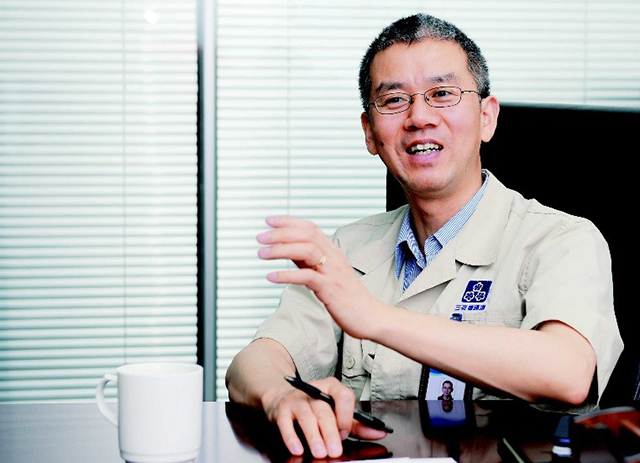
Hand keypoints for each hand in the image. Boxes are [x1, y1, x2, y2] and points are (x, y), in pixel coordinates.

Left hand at [257, 215, 380, 338]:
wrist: (368, 316)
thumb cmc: (347, 296)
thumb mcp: (327, 273)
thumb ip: (308, 261)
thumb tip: (287, 250)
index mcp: (333, 251)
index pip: (310, 228)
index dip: (289, 221)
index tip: (269, 220)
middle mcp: (334, 257)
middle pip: (306, 235)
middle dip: (280, 233)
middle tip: (260, 237)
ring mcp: (332, 272)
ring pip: (306, 251)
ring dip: (281, 250)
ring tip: (262, 253)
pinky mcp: (330, 288)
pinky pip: (306, 277)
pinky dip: (286, 274)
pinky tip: (271, 276)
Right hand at [261, 376, 386, 458]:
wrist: (284, 400)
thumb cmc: (316, 409)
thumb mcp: (337, 413)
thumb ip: (356, 424)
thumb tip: (379, 432)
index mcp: (332, 387)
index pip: (343, 396)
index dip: (346, 415)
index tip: (345, 432)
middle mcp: (314, 390)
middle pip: (324, 410)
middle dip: (330, 432)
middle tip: (335, 450)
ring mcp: (297, 399)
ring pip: (306, 417)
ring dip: (313, 436)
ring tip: (320, 452)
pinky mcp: (282, 409)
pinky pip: (285, 423)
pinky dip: (291, 437)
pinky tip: (298, 448)